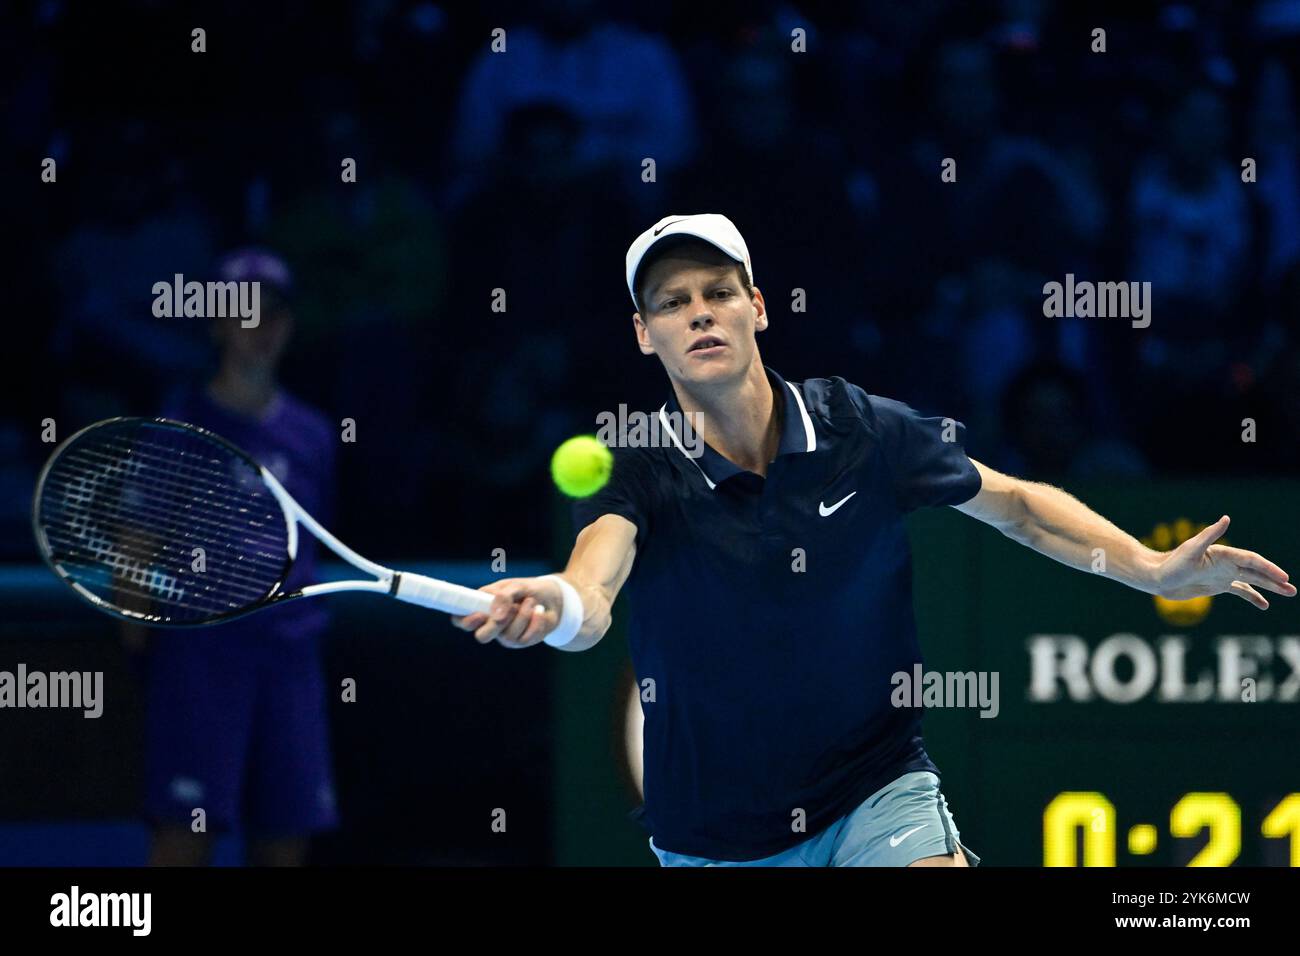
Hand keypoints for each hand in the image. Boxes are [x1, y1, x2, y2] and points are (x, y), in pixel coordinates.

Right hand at [451, 577, 563, 647]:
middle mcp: (490, 624)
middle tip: (510, 609)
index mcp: (481, 607)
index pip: (461, 619)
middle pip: (482, 636)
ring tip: (531, 601)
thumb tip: (496, 615)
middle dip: (496, 624)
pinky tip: (539, 612)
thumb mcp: (516, 586)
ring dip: (522, 616)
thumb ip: (503, 596)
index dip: (464, 620)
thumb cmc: (528, 589)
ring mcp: (505, 635)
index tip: (479, 615)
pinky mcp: (522, 641)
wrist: (553, 598)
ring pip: (507, 636)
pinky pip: (525, 638)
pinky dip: (535, 622)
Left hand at [1154, 516, 1295, 608]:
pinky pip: (1240, 590)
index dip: (1268, 568)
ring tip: (1288, 592)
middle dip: (1275, 579)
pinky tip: (1264, 605)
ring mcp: (1223, 574)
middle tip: (1292, 589)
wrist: (1157, 577)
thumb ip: (1209, 534)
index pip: (1251, 560)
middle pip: (1256, 570)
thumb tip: (1226, 519)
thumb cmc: (1172, 563)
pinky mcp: (1217, 585)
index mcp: (1223, 554)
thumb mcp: (1191, 550)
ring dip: (1270, 587)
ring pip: (1253, 580)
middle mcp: (1226, 563)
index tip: (1283, 578)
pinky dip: (1253, 596)